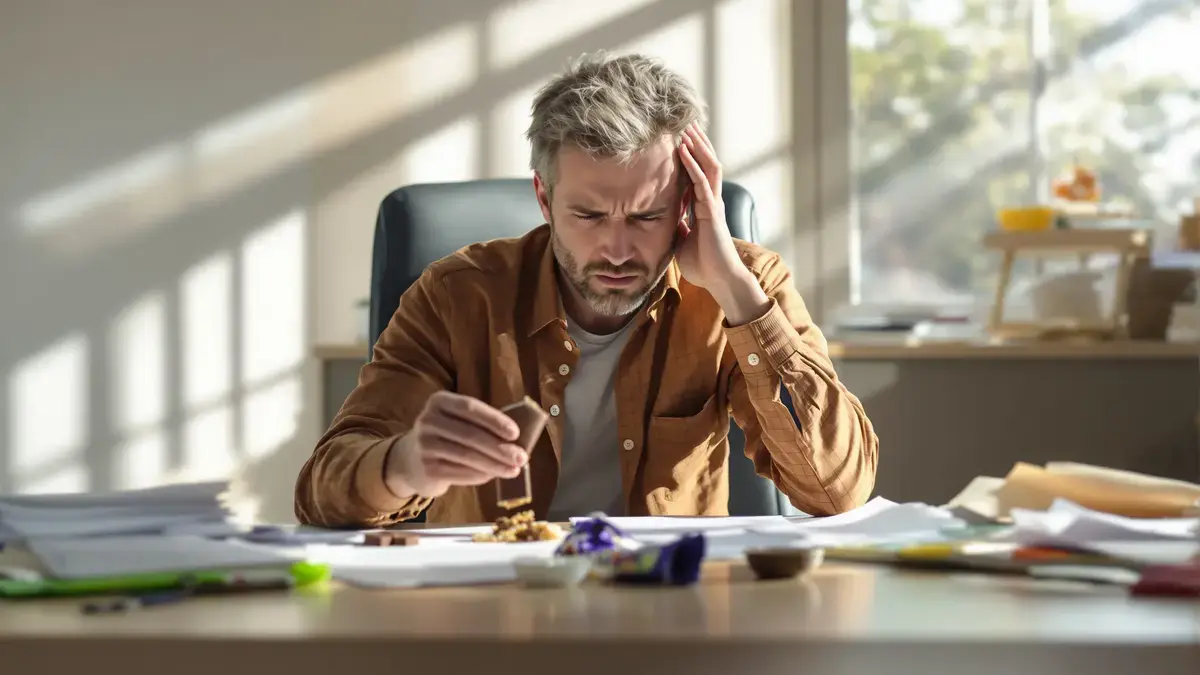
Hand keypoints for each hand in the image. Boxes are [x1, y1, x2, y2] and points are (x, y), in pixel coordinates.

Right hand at [385, 392, 528, 498]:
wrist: (411, 459)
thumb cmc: (448, 436)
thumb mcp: (459, 421)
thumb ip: (483, 425)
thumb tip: (519, 440)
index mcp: (439, 401)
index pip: (469, 407)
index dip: (494, 420)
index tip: (516, 433)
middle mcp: (428, 420)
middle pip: (470, 434)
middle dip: (500, 447)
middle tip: (522, 458)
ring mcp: (425, 445)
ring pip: (467, 456)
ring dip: (494, 464)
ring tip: (514, 470)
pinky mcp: (427, 469)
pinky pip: (460, 472)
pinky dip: (481, 475)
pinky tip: (494, 475)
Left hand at [677, 123, 770, 325]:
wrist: (719, 280)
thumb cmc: (703, 264)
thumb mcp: (683, 241)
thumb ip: (678, 228)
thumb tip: (666, 222)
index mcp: (704, 206)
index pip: (698, 173)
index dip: (691, 156)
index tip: (680, 139)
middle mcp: (711, 201)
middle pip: (707, 163)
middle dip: (697, 143)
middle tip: (685, 123)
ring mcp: (713, 204)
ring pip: (709, 167)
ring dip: (697, 147)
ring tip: (687, 128)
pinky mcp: (712, 212)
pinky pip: (702, 183)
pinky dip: (692, 165)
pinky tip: (683, 151)